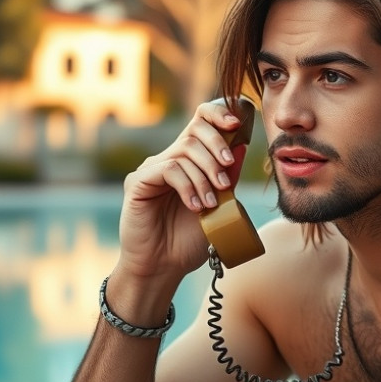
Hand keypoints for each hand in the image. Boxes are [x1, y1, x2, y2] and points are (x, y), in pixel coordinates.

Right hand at [117, 100, 247, 281]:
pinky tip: (195, 205)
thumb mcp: (218, 206)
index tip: (237, 123)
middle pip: (194, 131)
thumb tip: (241, 147)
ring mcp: (152, 170)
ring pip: (184, 151)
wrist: (163, 267)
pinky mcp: (139, 182)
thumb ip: (228, 178)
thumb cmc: (189, 239)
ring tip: (211, 202)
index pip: (200, 122)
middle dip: (217, 149)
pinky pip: (168, 170)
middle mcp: (168, 159)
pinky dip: (187, 186)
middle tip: (226, 179)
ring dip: (205, 175)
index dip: (217, 114)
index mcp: (188, 161)